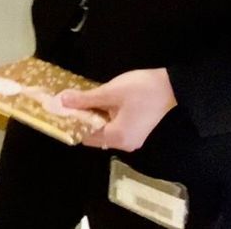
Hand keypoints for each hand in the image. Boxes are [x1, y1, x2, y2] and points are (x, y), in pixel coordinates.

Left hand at [62, 68, 176, 152]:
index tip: (59, 111)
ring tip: (78, 101)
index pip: (86, 136)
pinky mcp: (136, 130)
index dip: (72, 123)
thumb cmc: (140, 90)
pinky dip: (103, 117)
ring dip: (91, 117)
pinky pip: (113, 127)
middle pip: (94, 135)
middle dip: (81, 119)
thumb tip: (62, 102)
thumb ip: (85, 99)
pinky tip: (96, 102)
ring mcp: (131, 138)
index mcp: (117, 137)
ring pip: (103, 130)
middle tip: (66, 104)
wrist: (171, 86)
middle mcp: (124, 144)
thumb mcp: (110, 92)